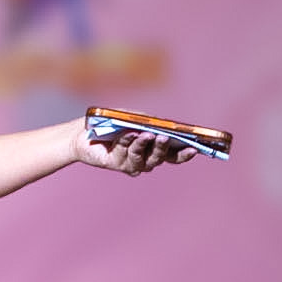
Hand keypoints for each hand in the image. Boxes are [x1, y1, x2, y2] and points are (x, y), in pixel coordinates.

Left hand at [70, 117, 194, 175]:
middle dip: (163, 147)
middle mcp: (145, 160)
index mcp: (154, 149)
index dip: (184, 155)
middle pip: (159, 158)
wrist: (86, 131)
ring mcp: (131, 164)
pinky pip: (125, 154)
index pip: (174, 156)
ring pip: (143, 159)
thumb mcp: (135, 118)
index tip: (194, 149)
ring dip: (145, 145)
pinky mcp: (116, 164)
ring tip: (147, 134)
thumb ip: (149, 122)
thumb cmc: (115, 123)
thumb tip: (160, 126)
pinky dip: (128, 142)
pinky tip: (130, 134)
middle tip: (165, 137)